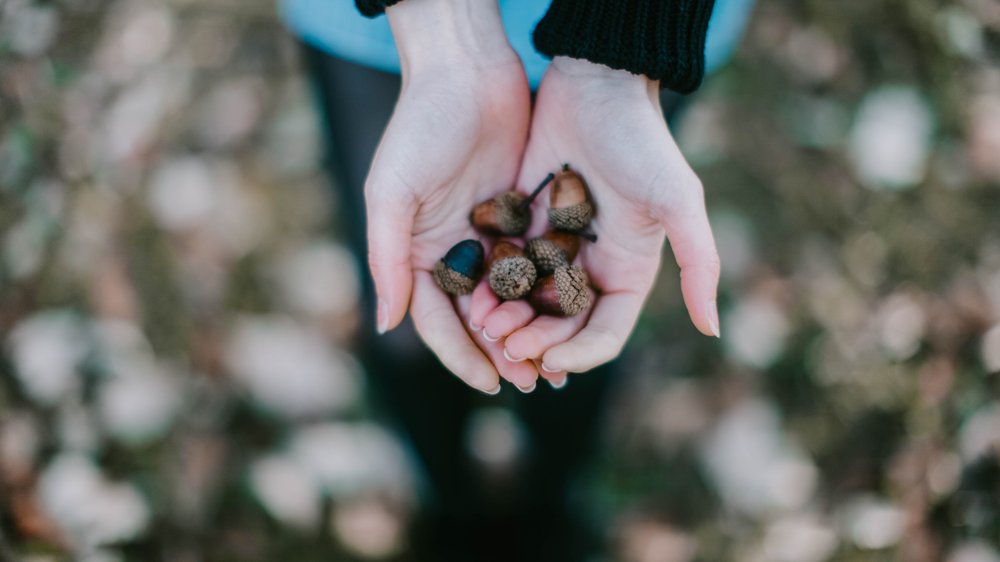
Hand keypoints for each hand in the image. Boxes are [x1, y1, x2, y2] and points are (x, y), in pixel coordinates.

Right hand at [367, 0, 537, 391]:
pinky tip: (573, 316)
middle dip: (503, 352)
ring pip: (511, 298)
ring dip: (530, 331)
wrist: (467, 70)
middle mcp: (451, 252)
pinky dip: (550, 293)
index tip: (491, 383)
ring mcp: (487, 236)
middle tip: (533, 382)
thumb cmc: (419, 127)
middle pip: (477, 318)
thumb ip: (387, 258)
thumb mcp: (392, 192)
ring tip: (556, 364)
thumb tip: (387, 326)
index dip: (462, 355)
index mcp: (415, 254)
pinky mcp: (519, 216)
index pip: (437, 320)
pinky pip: (536, 264)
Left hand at [472, 56, 720, 376]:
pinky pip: (500, 268)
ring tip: (484, 324)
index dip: (579, 355)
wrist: (595, 82)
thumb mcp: (678, 199)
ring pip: (524, 304)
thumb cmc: (641, 139)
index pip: (603, 334)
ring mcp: (551, 248)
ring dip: (507, 321)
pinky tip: (471, 295)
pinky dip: (488, 287)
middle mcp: (589, 268)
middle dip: (534, 342)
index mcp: (626, 273)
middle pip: (559, 327)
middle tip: (505, 343)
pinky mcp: (519, 225)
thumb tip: (713, 330)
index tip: (550, 361)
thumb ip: (698, 262)